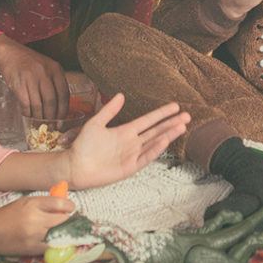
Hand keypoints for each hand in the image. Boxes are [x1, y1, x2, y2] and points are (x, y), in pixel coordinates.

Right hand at [0, 35, 69, 118]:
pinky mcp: (19, 85)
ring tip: (40, 123)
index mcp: (56, 69)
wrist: (10, 54)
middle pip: (52, 101)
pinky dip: (28, 113)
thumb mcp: (47, 67)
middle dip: (52, 117)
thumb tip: (59, 107)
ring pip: (39, 105)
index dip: (63, 110)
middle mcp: (45, 74)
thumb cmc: (30, 62)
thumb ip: (55, 83)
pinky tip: (28, 115)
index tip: (62, 121)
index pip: (64, 94)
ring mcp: (32, 79)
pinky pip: (26, 104)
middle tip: (51, 126)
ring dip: (40, 117)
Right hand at [0, 196, 74, 254]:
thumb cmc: (4, 215)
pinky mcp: (31, 249)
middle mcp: (35, 219)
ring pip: (60, 235)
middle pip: (63, 220)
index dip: (69, 206)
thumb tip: (62, 204)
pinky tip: (56, 242)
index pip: (59, 204)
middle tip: (69, 221)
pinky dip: (55, 245)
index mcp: (32, 204)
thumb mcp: (23, 203)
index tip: (71, 208)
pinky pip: (51, 248)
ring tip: (64, 231)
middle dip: (68, 220)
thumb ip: (42, 204)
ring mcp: (34, 236)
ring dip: (64, 233)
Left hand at [66, 93, 189, 189]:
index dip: (162, 113)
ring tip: (182, 126)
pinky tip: (164, 140)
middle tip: (187, 116)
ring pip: (154, 143)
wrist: (75, 166)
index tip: (175, 106)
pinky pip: (145, 157)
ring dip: (168, 135)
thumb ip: (109, 110)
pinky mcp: (130, 168)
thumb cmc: (83, 145)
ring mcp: (132, 155)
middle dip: (171, 123)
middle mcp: (132, 142)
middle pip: (156, 131)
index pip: (148, 120)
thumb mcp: (96, 123)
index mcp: (125, 131)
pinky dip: (155, 149)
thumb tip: (121, 94)